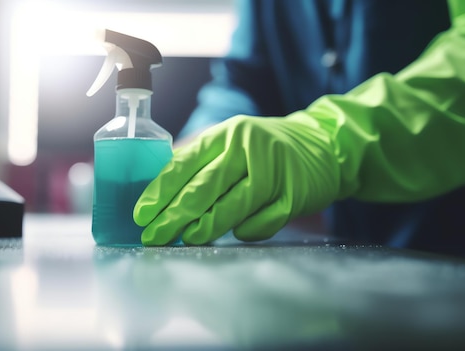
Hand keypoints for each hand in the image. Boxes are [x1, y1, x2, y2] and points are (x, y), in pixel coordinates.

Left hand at [133, 114, 341, 245]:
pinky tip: (235, 232)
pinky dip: (246, 230)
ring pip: (232, 206)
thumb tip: (161, 197)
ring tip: (187, 239)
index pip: (185, 164)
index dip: (160, 192)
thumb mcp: (233, 142)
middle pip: (204, 188)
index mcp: (227, 134)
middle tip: (154, 237)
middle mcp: (248, 148)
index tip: (142, 214)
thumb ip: (203, 163)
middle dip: (174, 216)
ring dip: (206, 227)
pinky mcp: (293, 195)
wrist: (323, 145)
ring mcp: (274, 172)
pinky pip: (262, 222)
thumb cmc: (266, 149)